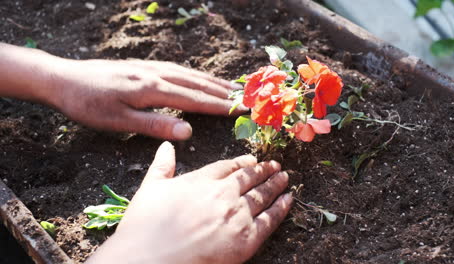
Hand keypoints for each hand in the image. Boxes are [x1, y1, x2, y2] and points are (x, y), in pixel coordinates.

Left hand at [54, 59, 244, 139]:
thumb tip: (188, 130)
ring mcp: (150, 67)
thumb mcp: (119, 121)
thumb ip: (155, 124)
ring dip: (212, 81)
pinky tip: (198, 78)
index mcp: (152, 90)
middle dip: (224, 91)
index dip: (220, 106)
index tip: (242, 110)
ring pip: (189, 74)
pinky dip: (195, 75)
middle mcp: (156, 74)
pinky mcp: (143, 66)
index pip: (195, 99)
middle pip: (197, 83)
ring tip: (232, 86)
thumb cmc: (89, 105)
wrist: (63, 79)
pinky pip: (178, 69)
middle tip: (247, 97)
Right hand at [87, 142, 291, 263]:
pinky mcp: (247, 239)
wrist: (151, 259)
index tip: (252, 160)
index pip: (228, 167)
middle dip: (263, 171)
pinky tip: (288, 200)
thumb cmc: (145, 226)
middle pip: (249, 178)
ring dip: (275, 184)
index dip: (242, 163)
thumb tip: (167, 145)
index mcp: (201, 179)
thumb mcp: (150, 189)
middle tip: (275, 165)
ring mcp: (237, 215)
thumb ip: (162, 166)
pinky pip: (270, 220)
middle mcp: (223, 193)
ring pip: (262, 195)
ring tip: (284, 177)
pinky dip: (281, 208)